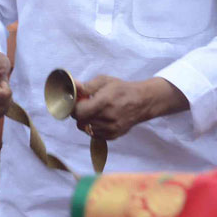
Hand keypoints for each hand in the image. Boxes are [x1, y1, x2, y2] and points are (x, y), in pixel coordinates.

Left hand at [74, 76, 188, 140]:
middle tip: (84, 105)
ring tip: (93, 111)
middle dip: (78, 113)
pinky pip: (94, 134)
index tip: (76, 101)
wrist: (142, 102)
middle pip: (80, 121)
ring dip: (85, 120)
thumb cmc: (122, 89)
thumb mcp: (104, 81)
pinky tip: (99, 118)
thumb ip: (86, 85)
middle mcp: (107, 118)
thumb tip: (73, 86)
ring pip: (86, 128)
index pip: (78, 111)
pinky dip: (93, 127)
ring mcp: (111, 129)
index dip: (73, 106)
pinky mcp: (113, 136)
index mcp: (104, 102)